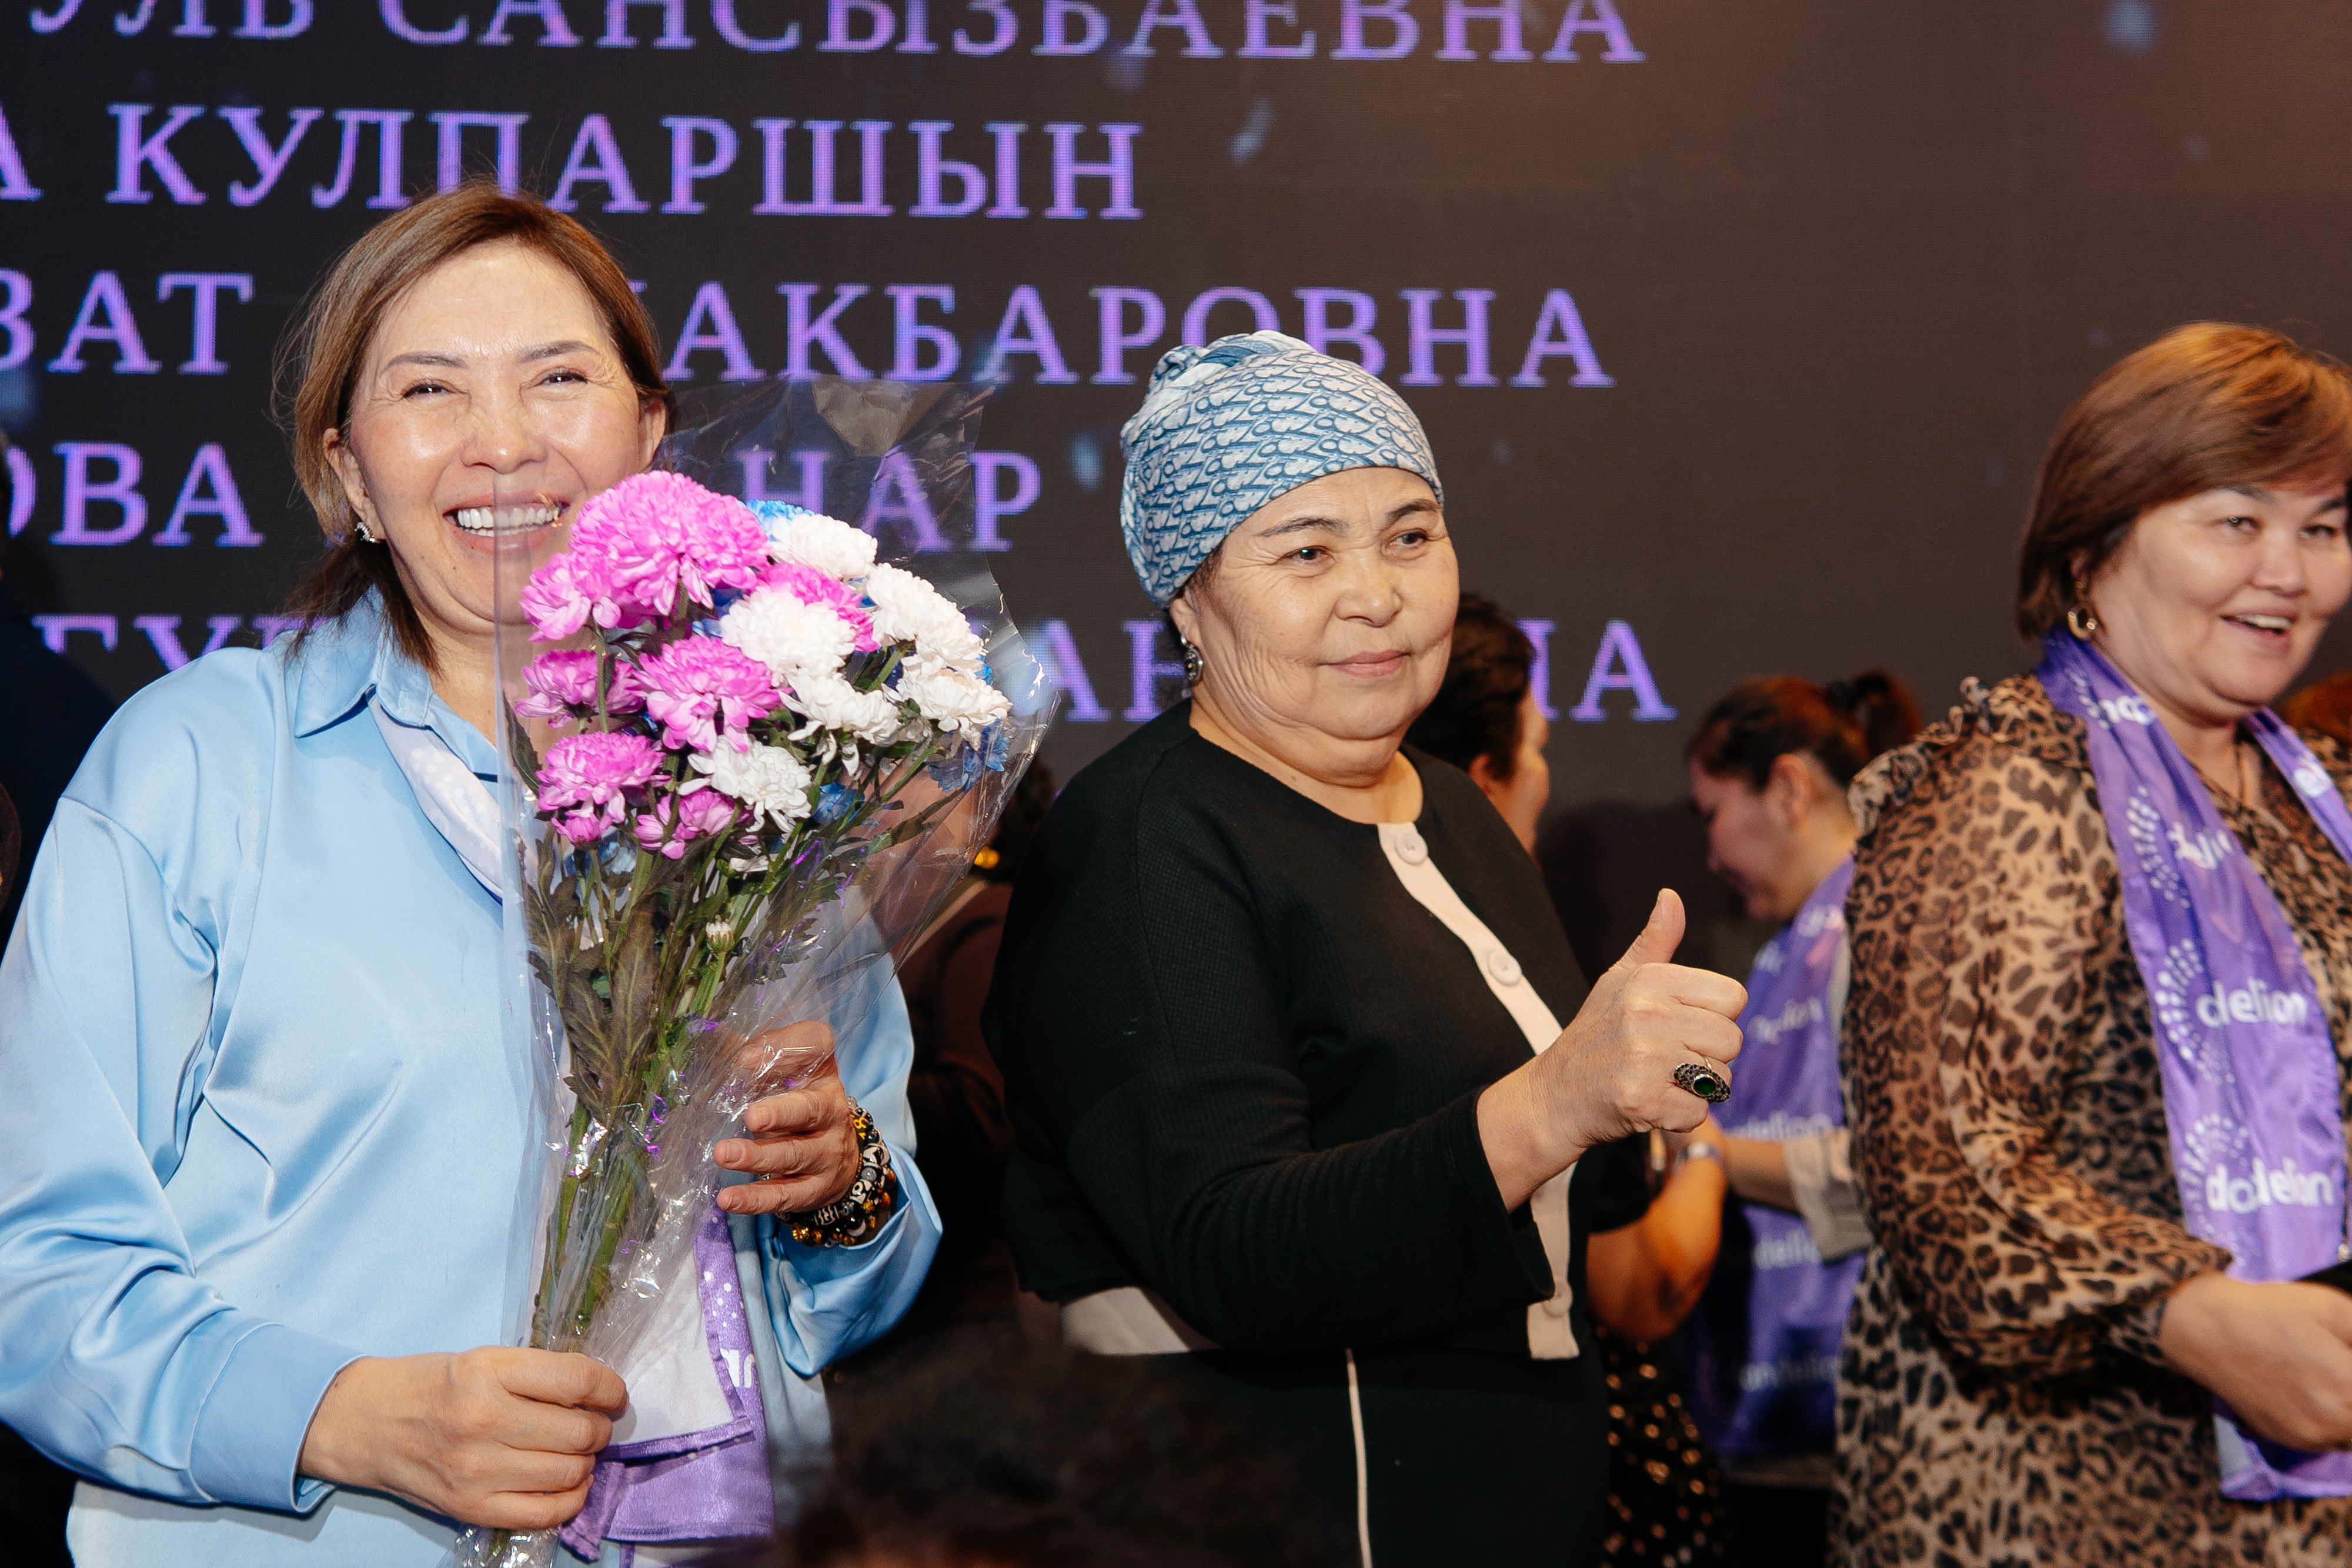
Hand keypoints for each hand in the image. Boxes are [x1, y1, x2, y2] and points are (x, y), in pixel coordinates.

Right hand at [296, 1348, 625, 1529]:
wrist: (365, 1422)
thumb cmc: (430, 1385)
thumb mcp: (484, 1359)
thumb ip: (538, 1375)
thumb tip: (599, 1396)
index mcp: (488, 1371)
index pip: (578, 1380)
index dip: (610, 1389)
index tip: (613, 1395)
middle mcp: (483, 1420)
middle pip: (579, 1431)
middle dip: (600, 1428)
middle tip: (594, 1424)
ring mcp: (477, 1470)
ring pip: (569, 1472)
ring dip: (587, 1463)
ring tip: (577, 1452)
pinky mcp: (470, 1507)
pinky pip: (545, 1513)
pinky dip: (571, 1500)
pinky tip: (570, 1483)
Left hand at [714, 1028, 860, 1216]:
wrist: (840, 1162)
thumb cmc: (799, 1109)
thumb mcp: (788, 1080)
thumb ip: (754, 1060)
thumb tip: (713, 1039)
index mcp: (821, 1075)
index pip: (817, 1046)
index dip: (787, 1046)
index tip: (746, 1056)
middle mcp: (831, 1112)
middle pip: (810, 1109)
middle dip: (780, 1112)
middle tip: (751, 1116)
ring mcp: (826, 1154)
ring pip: (794, 1155)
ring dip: (757, 1156)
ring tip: (723, 1154)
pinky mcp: (814, 1190)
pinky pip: (785, 1196)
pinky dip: (755, 1199)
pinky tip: (728, 1199)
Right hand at [1479, 889, 1745, 1209]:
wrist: (1554, 1094)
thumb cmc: (1596, 1035)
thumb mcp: (1619, 981)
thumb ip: (1654, 941)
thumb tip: (1671, 896)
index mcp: (1649, 980)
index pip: (1733, 997)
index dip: (1713, 1016)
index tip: (1681, 1026)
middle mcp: (1646, 1013)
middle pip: (1731, 1040)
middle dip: (1707, 1056)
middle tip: (1668, 1060)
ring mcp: (1643, 1058)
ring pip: (1720, 1080)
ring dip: (1697, 1090)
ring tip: (1659, 1080)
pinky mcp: (1641, 1099)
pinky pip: (1697, 1113)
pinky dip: (1679, 1117)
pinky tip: (1651, 1104)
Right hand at [2161, 1272, 2351, 1450]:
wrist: (2203, 1328)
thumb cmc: (2270, 1312)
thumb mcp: (2336, 1310)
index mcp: (2347, 1391)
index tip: (2348, 1356)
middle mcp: (2332, 1426)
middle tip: (2338, 1362)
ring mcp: (2307, 1438)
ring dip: (2350, 1408)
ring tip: (2332, 1374)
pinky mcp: (2287, 1440)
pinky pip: (2330, 1439)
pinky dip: (2334, 1419)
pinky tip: (2316, 1388)